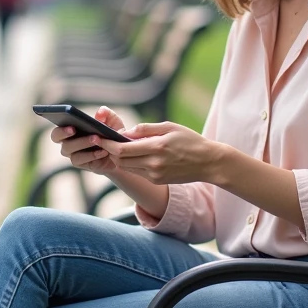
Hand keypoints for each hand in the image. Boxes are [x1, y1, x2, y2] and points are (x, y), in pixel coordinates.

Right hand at [51, 106, 125, 175]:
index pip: (57, 131)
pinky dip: (93, 155)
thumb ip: (107, 114)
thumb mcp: (113, 122)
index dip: (61, 129)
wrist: (119, 154)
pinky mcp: (82, 164)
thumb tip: (99, 113)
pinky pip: (82, 160)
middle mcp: (68, 143)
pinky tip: (103, 151)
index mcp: (70, 130)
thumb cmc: (111, 134)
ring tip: (96, 139)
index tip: (71, 126)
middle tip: (75, 130)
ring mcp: (74, 155)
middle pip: (58, 140)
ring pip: (71, 151)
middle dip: (66, 134)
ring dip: (83, 143)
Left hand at [96, 121, 221, 184]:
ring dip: (120, 158)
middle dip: (111, 151)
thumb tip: (126, 132)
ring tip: (118, 147)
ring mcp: (155, 174)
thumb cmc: (190, 140)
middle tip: (105, 141)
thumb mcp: (170, 127)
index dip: (107, 144)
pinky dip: (132, 163)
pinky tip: (134, 155)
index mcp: (156, 147)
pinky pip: (138, 172)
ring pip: (127, 167)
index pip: (122, 149)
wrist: (208, 162)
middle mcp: (154, 164)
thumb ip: (146, 129)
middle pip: (121, 160)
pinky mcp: (157, 180)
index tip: (99, 138)